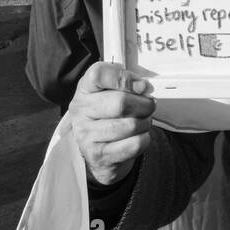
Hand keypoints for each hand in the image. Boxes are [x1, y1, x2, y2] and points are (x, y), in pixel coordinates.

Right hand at [69, 61, 155, 186]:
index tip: (141, 85)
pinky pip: (134, 144)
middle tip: (149, 105)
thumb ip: (125, 82)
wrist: (98, 149)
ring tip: (142, 121)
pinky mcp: (98, 155)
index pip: (98, 74)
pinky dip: (144, 139)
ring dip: (145, 122)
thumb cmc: (108, 114)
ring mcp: (87, 135)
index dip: (124, 78)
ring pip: (130, 125)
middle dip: (144, 104)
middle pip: (121, 102)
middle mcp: (81, 111)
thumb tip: (143, 86)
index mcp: (84, 89)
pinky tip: (138, 136)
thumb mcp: (110, 91)